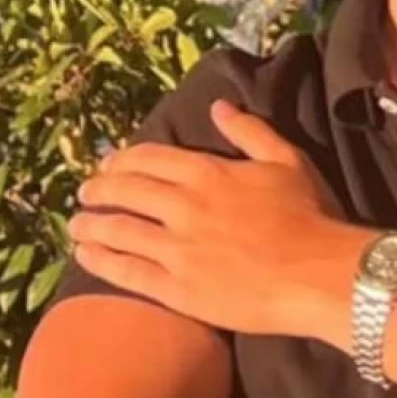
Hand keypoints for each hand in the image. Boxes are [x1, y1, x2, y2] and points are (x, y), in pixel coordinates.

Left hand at [69, 101, 363, 334]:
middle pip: (126, 192)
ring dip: (90, 224)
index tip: (109, 163)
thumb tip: (218, 107)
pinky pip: (128, 273)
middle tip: (86, 193)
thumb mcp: (287, 161)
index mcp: (208, 173)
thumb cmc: (311, 217)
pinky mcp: (178, 290)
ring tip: (76, 225)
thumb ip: (250, 132)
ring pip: (118, 230)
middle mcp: (185, 207)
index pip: (149, 158)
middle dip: (99, 189)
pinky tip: (85, 256)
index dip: (122, 159)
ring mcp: (178, 250)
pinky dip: (101, 261)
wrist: (320, 275)